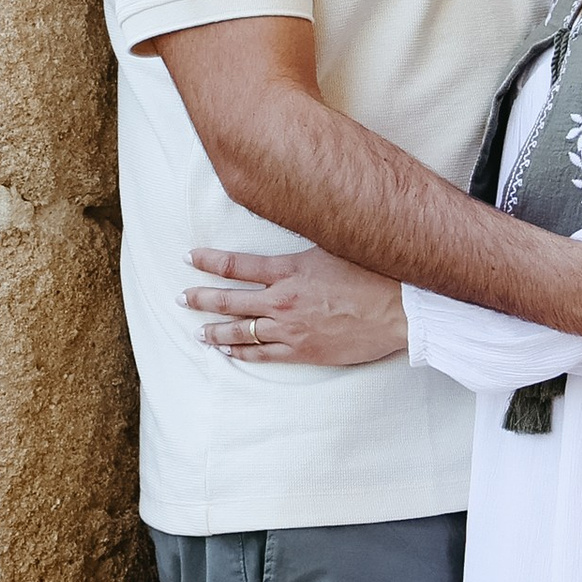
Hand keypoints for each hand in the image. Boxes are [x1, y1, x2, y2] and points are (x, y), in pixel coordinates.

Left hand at [186, 244, 409, 366]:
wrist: (399, 310)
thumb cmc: (373, 273)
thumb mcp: (333, 246)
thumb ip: (304, 246)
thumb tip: (289, 226)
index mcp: (288, 270)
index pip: (236, 264)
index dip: (208, 261)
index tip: (189, 258)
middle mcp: (283, 300)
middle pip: (229, 300)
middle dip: (201, 298)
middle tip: (181, 297)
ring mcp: (291, 329)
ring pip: (241, 331)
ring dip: (216, 331)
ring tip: (199, 332)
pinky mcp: (304, 351)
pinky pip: (263, 355)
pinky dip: (242, 354)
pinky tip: (229, 353)